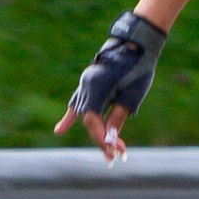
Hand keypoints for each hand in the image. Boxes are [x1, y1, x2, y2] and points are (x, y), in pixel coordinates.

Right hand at [53, 11, 166, 162]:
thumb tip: (108, 140)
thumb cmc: (138, 67)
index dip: (101, 138)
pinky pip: (77, 102)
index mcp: (97, 86)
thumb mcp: (132, 94)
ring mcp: (85, 83)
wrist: (136, 43)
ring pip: (84, 114)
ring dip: (96, 131)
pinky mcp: (88, 83)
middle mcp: (86, 85)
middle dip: (102, 138)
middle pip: (88, 119)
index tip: (113, 152)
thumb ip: (118, 117)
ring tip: (108, 152)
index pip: (92, 120)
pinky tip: (60, 130)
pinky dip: (70, 117)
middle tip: (119, 154)